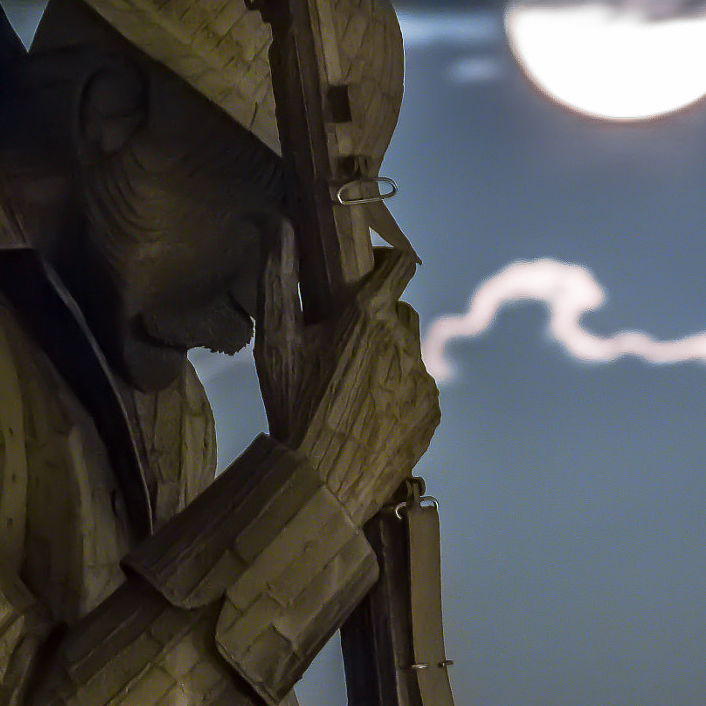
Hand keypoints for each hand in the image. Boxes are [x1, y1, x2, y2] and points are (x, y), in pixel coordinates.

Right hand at [256, 241, 440, 525]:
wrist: (322, 483)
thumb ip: (277, 275)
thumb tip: (278, 221)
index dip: (383, 263)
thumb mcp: (275, 342)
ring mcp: (422, 380)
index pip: (397, 266)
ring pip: (409, 353)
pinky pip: (417, 390)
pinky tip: (369, 416)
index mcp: (370, 316)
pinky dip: (398, 393)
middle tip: (344, 345)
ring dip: (388, 358)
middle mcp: (405, 341)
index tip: (365, 273)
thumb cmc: (294, 408)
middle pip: (400, 312)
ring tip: (353, 389)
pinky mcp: (431, 413)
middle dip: (379, 318)